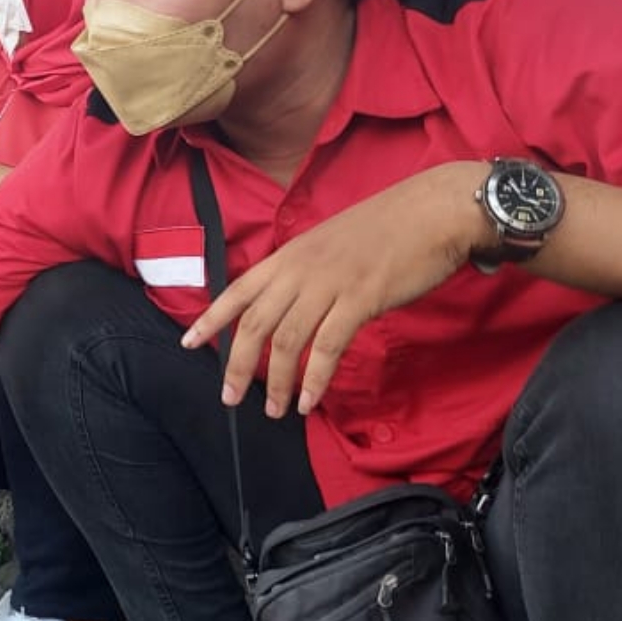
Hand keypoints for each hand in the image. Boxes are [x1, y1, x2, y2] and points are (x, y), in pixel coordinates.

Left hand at [182, 162, 490, 417]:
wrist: (434, 211)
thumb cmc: (388, 229)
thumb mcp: (329, 243)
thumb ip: (305, 272)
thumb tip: (290, 303)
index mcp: (290, 255)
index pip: (237, 289)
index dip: (211, 319)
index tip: (188, 343)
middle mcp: (301, 269)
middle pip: (255, 323)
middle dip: (237, 364)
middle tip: (229, 397)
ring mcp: (329, 283)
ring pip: (287, 340)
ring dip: (276, 381)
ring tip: (272, 410)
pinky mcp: (361, 299)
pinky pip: (327, 347)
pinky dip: (315, 379)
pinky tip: (308, 401)